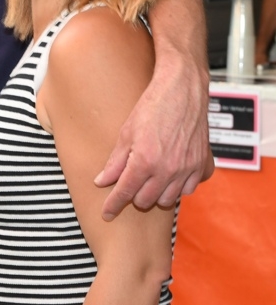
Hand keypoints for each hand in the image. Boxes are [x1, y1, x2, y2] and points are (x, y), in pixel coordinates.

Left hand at [94, 53, 210, 219]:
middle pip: (146, 200)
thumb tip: (102, 181)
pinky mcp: (202, 165)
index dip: (112, 205)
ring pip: (168, 199)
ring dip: (156, 194)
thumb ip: (115, 162)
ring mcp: (187, 169)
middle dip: (134, 196)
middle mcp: (167, 170)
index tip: (106, 214)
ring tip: (149, 181)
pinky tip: (170, 176)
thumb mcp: (125, 134)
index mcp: (144, 162)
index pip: (124, 193)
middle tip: (129, 184)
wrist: (182, 91)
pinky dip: (178, 187)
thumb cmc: (151, 108)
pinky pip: (189, 189)